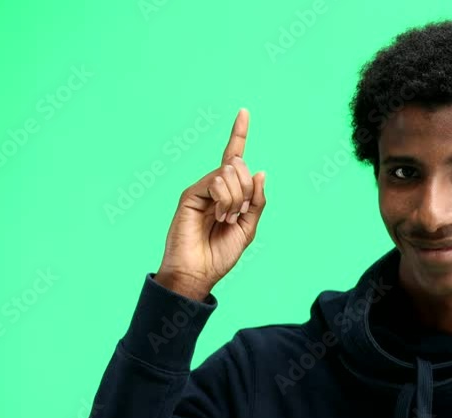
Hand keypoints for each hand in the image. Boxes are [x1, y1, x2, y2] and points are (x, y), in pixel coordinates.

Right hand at [155, 108, 266, 300]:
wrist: (198, 271)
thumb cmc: (220, 253)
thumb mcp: (248, 227)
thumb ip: (256, 200)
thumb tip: (260, 171)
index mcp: (228, 193)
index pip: (234, 158)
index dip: (239, 134)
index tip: (244, 112)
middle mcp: (214, 186)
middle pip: (242, 167)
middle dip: (248, 191)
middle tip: (236, 215)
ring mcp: (202, 188)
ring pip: (232, 173)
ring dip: (236, 200)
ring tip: (224, 219)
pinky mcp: (191, 193)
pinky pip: (218, 181)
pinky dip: (225, 200)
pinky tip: (217, 216)